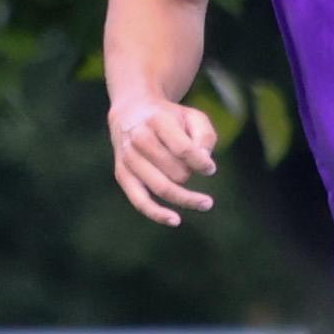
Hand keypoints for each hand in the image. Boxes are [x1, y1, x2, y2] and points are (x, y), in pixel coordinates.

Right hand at [109, 98, 220, 225]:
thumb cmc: (169, 118)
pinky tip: (175, 221)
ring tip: (206, 202)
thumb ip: (205, 137)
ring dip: (186, 197)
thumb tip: (205, 165)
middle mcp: (139, 139)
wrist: (130, 113)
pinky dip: (158, 214)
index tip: (210, 168)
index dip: (201, 163)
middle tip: (193, 167)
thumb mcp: (192, 117)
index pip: (183, 150)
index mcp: (158, 120)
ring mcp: (129, 158)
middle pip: (176, 172)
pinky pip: (140, 201)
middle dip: (191, 174)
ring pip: (162, 188)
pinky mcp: (122, 175)